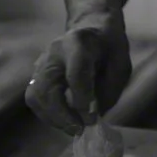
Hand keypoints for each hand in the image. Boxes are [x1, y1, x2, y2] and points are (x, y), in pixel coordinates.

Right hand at [25, 15, 131, 135]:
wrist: (92, 27)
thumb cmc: (110, 48)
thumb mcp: (120, 67)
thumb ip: (107, 91)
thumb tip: (89, 118)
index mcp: (79, 42)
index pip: (76, 73)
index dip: (82, 99)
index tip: (92, 119)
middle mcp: (54, 51)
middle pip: (46, 88)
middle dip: (62, 115)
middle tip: (80, 129)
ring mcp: (41, 62)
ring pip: (35, 96)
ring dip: (53, 118)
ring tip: (73, 127)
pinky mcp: (36, 74)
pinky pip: (36, 99)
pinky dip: (49, 115)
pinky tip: (66, 120)